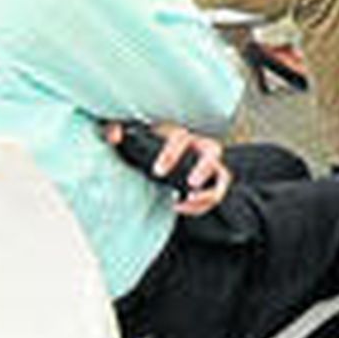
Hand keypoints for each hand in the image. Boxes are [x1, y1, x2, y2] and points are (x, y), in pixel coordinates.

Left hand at [103, 122, 230, 214]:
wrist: (159, 158)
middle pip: (213, 150)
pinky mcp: (212, 182)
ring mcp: (209, 165)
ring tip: (190, 199)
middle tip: (189, 183)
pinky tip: (181, 207)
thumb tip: (115, 136)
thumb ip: (117, 130)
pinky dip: (203, 205)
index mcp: (181, 134)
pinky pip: (217, 194)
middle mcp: (200, 147)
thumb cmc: (147, 145)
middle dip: (203, 168)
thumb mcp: (131, 137)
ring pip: (223, 175)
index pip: (182, 138)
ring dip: (210, 190)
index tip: (158, 171)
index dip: (172, 154)